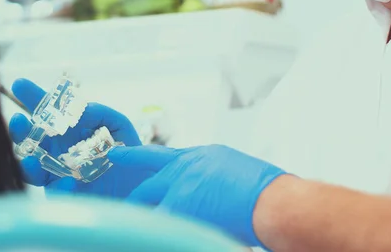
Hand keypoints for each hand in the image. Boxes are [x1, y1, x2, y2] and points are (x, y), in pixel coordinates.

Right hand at [8, 78, 147, 197]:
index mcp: (68, 130)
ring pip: (32, 168)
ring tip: (31, 158)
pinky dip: (62, 187)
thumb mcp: (119, 127)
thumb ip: (101, 113)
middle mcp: (58, 150)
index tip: (19, 84)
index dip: (33, 98)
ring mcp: (58, 173)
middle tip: (18, 119)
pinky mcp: (66, 196)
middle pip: (30, 139)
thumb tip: (82, 109)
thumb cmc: (128, 153)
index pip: (47, 113)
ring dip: (27, 162)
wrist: (142, 185)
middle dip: (20, 129)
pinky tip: (71, 183)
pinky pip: (56, 193)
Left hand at [108, 144, 286, 248]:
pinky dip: (159, 231)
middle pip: (149, 183)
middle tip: (125, 206)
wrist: (273, 202)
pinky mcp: (180, 210)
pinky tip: (157, 236)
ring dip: (149, 218)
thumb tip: (202, 185)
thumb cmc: (263, 187)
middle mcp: (185, 169)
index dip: (134, 156)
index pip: (158, 155)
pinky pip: (159, 224)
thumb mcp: (231, 166)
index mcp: (198, 157)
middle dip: (136, 197)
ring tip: (139, 230)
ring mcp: (181, 189)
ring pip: (151, 205)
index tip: (117, 155)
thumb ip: (208, 172)